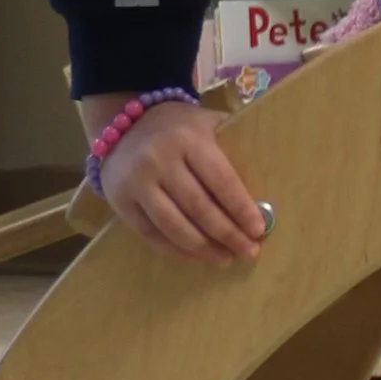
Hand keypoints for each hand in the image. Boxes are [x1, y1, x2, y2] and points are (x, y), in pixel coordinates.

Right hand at [84, 98, 269, 264]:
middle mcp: (159, 160)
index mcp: (188, 139)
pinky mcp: (121, 201)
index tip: (258, 230)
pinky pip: (150, 233)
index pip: (220, 180)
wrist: (120, 120)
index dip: (241, 208)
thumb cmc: (176, 126)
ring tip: (225, 259)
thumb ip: (229, 147)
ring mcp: (137, 183)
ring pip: (173, 225)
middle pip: (198, 207)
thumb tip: (261, 192)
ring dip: (203, 248)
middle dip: (228, 234)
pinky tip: (196, 256)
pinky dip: (175, 250)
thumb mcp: (205, 123)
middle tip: (249, 252)